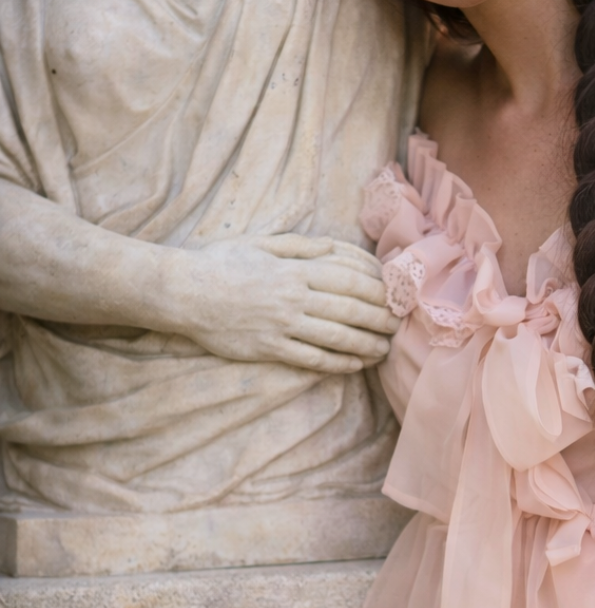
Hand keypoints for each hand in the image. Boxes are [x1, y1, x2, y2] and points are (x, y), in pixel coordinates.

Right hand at [166, 235, 398, 373]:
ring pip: (335, 338)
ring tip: (384, 349)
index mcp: (293, 271)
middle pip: (349, 310)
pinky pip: (310, 359)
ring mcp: (280, 326)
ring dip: (366, 345)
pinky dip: (337, 363)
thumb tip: (334, 245)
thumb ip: (300, 245)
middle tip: (399, 325)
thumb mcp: (261, 243)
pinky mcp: (268, 349)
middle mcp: (292, 298)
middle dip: (379, 318)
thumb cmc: (221, 263)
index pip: (348, 280)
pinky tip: (354, 365)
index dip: (376, 289)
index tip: (393, 295)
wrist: (182, 293)